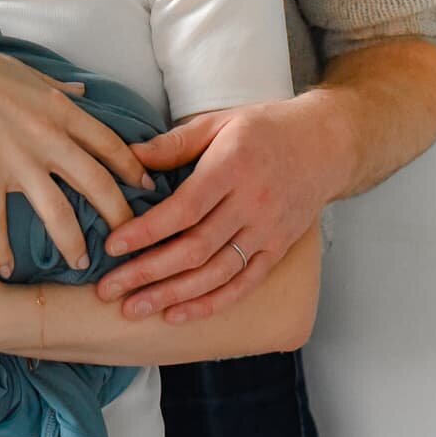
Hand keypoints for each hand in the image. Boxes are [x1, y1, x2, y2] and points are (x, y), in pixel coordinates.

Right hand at [0, 26, 152, 278]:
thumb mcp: (29, 74)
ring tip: (80, 264)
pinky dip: (1, 248)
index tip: (147, 188)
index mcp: (61, 111)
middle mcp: (48, 138)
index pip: (109, 144)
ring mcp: (18, 159)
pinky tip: (5, 270)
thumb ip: (59, 88)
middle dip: (119, 215)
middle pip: (96, 183)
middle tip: (132, 240)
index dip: (132, 168)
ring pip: (58, 211)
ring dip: (72, 241)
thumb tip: (82, 90)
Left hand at [97, 93, 351, 320]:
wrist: (326, 145)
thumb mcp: (219, 122)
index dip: (147, 231)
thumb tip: (129, 158)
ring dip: (173, 295)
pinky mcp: (278, 249)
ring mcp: (267, 231)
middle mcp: (252, 204)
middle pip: (195, 248)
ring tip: (135, 308)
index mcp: (232, 167)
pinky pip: (243, 284)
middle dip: (148, 272)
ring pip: (216, 273)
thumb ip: (174, 143)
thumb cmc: (265, 129)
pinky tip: (178, 314)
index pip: (184, 209)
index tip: (113, 246)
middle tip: (109, 289)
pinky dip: (211, 303)